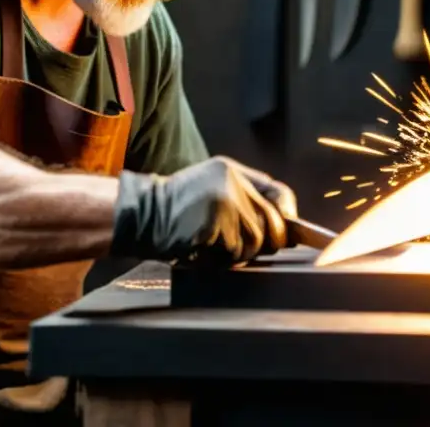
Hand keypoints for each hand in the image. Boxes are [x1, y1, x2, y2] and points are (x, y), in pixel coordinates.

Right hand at [109, 156, 297, 266]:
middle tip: (235, 245)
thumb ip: (244, 198)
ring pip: (256, 241)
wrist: (140, 214)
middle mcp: (232, 181)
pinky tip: (203, 247)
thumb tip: (284, 225)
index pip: (279, 192)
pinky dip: (222, 258)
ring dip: (238, 252)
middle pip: (273, 223)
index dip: (288, 215)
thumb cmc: (175, 210)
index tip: (289, 232)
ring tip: (214, 243)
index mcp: (233, 171)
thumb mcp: (211, 189)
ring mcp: (224, 200)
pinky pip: (235, 251)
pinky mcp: (215, 221)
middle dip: (260, 242)